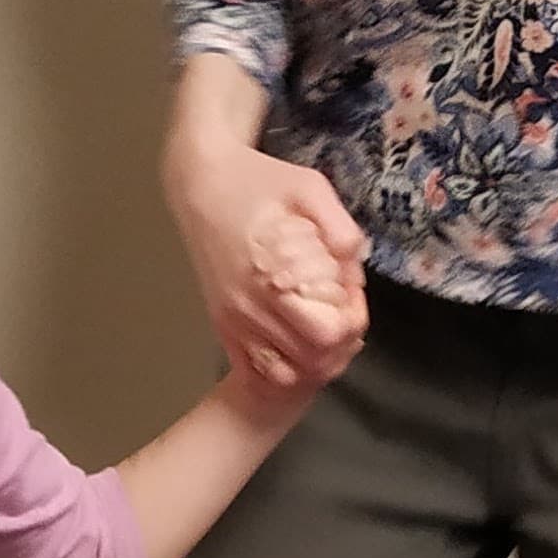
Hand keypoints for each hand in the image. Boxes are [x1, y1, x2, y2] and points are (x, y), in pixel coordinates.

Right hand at [171, 140, 367, 395]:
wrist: (200, 184)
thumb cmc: (259, 182)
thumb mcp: (309, 188)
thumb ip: (340, 227)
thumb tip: (357, 270)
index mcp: (271, 277)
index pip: (325, 335)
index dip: (351, 321)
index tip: (353, 297)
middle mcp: (247, 309)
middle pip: (310, 362)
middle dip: (339, 343)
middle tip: (344, 313)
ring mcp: (232, 321)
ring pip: (284, 375)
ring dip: (313, 361)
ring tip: (324, 330)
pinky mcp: (221, 325)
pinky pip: (254, 371)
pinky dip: (282, 369)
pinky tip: (297, 345)